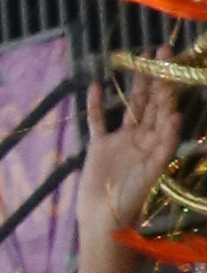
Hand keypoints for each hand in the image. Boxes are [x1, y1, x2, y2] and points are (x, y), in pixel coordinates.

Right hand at [80, 70, 188, 234]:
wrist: (103, 221)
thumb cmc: (131, 201)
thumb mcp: (152, 171)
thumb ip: (164, 144)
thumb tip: (176, 115)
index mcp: (157, 146)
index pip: (166, 112)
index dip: (170, 90)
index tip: (172, 66)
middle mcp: (142, 140)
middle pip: (152, 105)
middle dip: (157, 79)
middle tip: (160, 51)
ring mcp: (121, 142)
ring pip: (130, 108)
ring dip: (135, 86)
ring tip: (138, 61)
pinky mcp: (99, 147)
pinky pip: (98, 122)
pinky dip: (96, 105)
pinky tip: (95, 86)